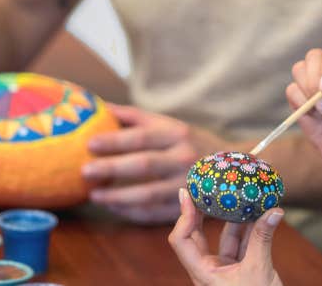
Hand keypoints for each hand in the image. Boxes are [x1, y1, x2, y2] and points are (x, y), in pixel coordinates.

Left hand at [83, 104, 228, 223]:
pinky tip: (114, 208)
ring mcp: (188, 186)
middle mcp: (185, 159)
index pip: (142, 136)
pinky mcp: (188, 208)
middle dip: (112, 169)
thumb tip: (100, 107)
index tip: (89, 143)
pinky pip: (155, 214)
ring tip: (94, 196)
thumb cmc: (193, 143)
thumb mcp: (171, 124)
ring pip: (149, 195)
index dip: (115, 140)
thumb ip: (137, 117)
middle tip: (85, 171)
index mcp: (178, 134)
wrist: (237, 170)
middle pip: (144, 165)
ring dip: (118, 196)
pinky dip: (132, 213)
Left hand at [169, 188, 283, 285]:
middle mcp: (209, 270)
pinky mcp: (240, 271)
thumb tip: (274, 210)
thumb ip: (263, 239)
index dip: (183, 215)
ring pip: (224, 237)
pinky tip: (259, 213)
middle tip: (207, 186)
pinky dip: (249, 229)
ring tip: (241, 194)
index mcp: (202, 273)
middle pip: (197, 234)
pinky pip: (241, 244)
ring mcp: (224, 270)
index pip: (181, 240)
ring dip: (234, 217)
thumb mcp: (260, 271)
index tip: (188, 193)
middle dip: (205, 210)